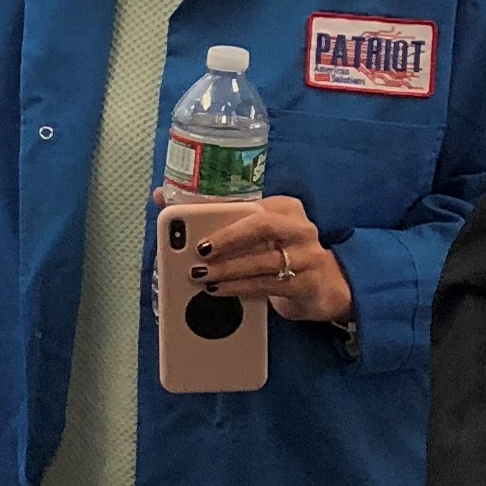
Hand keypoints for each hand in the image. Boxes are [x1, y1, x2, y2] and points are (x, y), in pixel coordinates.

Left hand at [154, 191, 353, 323]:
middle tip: (199, 251)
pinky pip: (269, 285)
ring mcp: (308, 256)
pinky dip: (240, 289)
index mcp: (283, 208)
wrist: (325, 286)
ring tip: (201, 275)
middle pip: (262, 226)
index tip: (190, 219)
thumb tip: (160, 195)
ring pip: (263, 260)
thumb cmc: (278, 252)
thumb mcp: (253, 231)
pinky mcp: (309, 284)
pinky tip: (219, 290)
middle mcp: (299, 227)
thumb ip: (215, 216)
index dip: (219, 210)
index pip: (251, 203)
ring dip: (227, 270)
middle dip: (227, 238)